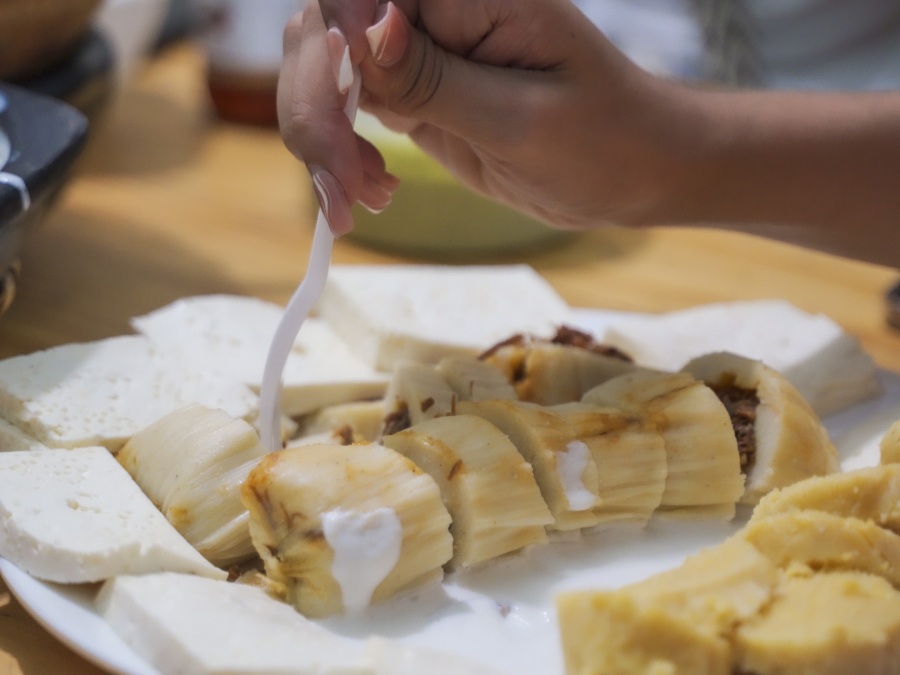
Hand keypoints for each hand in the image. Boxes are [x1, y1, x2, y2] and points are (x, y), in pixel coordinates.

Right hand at [278, 0, 685, 235]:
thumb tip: (361, 30)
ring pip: (323, 75)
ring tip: (357, 201)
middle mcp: (434, 11)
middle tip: (344, 188)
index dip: (333, 44)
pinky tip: (369, 192)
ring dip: (323, 141)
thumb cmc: (603, 139)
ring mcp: (417, 54)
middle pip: (324, 31)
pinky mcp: (413, 95)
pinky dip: (341, 157)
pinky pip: (347, 112)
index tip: (344, 113)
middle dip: (317, 111)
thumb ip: (435, 78)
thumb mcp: (521, 118)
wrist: (632, 172)